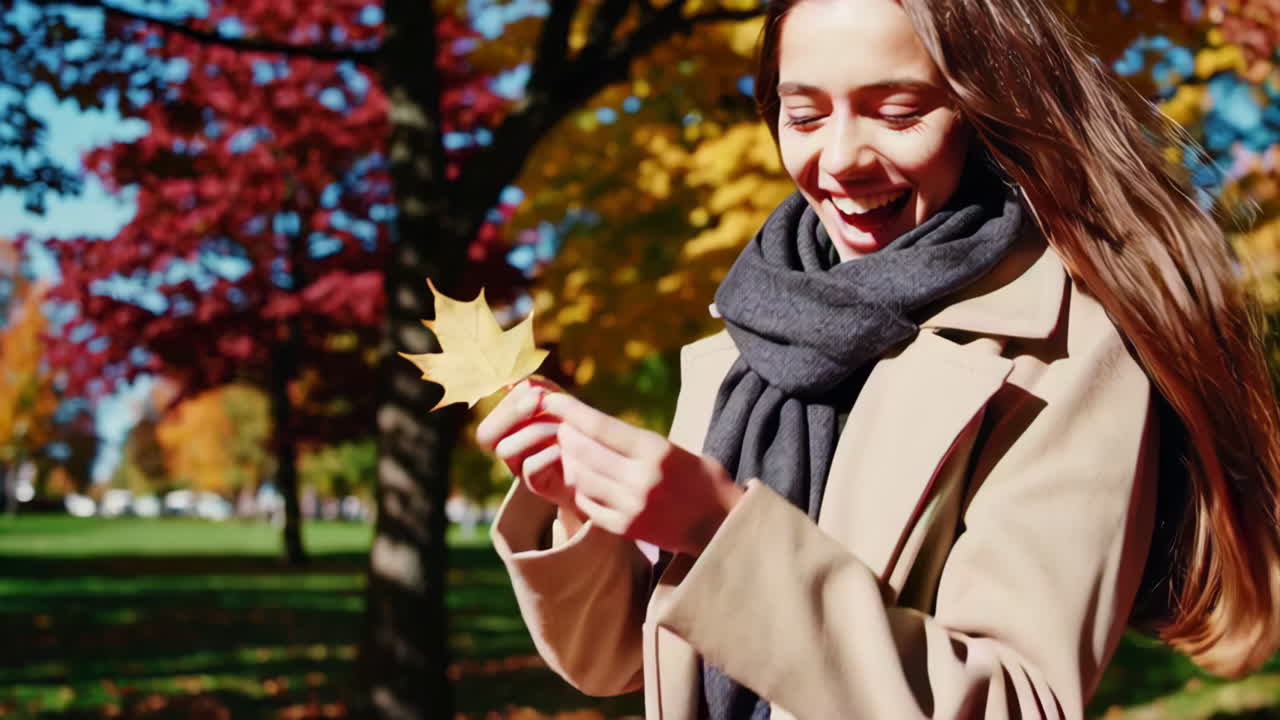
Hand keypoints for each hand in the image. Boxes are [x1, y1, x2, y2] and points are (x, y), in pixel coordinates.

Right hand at [475, 376, 575, 508]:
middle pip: (484, 435)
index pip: (489, 417)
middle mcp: (509, 449)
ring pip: (504, 449)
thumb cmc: (574, 427)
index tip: (535, 390)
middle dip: (510, 413)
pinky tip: (561, 449)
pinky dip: (545, 455)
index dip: (508, 403)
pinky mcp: (538, 484)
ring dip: (533, 430)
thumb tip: (522, 383)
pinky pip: (529, 468)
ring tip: (559, 426)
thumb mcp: (558, 401)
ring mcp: (520, 468)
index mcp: (508, 429)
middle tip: (538, 400)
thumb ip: (541, 388)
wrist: (598, 463)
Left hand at [543, 392, 745, 556]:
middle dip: (566, 436)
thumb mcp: (674, 449)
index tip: (550, 400)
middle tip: (562, 429)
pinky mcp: (626, 529)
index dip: (570, 411)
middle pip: (584, 451)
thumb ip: (636, 441)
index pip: (601, 426)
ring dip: (569, 463)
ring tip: (570, 454)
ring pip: (580, 478)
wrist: (721, 525)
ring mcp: (632, 506)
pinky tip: (583, 481)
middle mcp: (642, 478)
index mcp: (657, 451)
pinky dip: (579, 490)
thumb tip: (593, 426)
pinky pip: (587, 505)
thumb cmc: (700, 479)